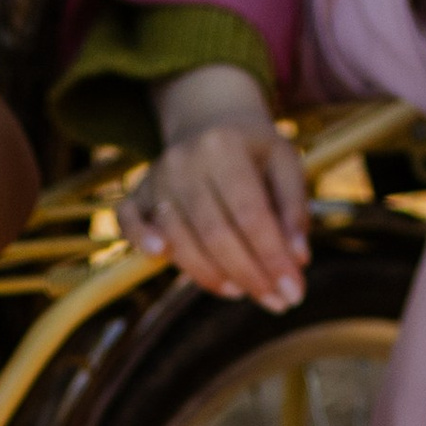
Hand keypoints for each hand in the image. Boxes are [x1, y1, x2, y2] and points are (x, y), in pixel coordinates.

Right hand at [113, 70, 309, 309]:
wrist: (209, 121)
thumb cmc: (254, 152)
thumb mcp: (285, 164)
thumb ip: (294, 209)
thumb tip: (298, 257)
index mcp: (226, 146)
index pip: (251, 215)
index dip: (273, 259)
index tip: (294, 293)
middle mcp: (185, 160)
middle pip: (215, 234)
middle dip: (249, 276)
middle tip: (277, 304)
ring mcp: (156, 176)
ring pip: (180, 239)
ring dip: (211, 276)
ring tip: (243, 293)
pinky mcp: (137, 192)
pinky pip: (128, 220)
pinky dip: (141, 240)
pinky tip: (160, 257)